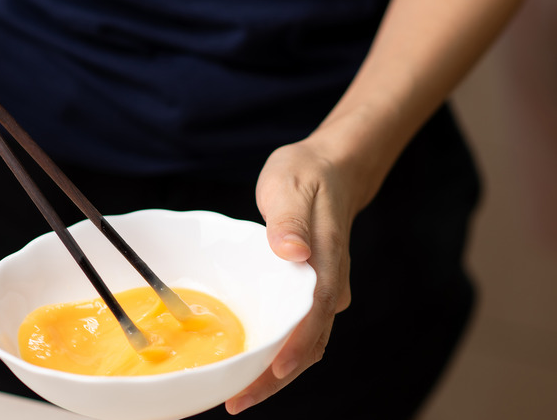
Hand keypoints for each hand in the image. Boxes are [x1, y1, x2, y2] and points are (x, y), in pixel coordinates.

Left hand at [226, 136, 361, 413]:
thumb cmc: (305, 176)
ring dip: (276, 372)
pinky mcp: (311, 292)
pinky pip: (298, 331)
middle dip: (275, 378)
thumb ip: (289, 221)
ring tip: (240, 394)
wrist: (330, 169)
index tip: (268, 377)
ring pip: (305, 344)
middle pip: (309, 344)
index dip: (293, 353)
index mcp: (325, 263)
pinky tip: (252, 362)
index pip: (312, 319)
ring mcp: (323, 291)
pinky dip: (278, 352)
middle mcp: (329, 285)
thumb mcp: (290, 186)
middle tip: (236, 402)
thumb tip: (293, 252)